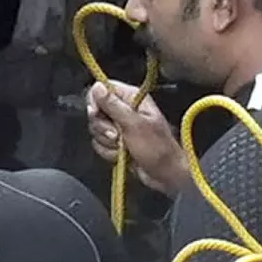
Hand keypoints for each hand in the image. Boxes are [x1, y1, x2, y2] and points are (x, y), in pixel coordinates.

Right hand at [83, 82, 192, 200]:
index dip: (96, 101)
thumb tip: (97, 86)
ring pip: (97, 129)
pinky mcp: (116, 141)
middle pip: (96, 111)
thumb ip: (113, 105)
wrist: (165, 175)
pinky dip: (109, 152)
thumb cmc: (158, 149)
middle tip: (117, 136)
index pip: (102, 89)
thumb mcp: (134, 125)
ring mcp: (120, 126)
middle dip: (103, 127)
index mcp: (132, 98)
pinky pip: (100, 143)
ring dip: (107, 142)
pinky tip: (122, 155)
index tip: (97, 113)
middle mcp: (125, 109)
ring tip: (124, 147)